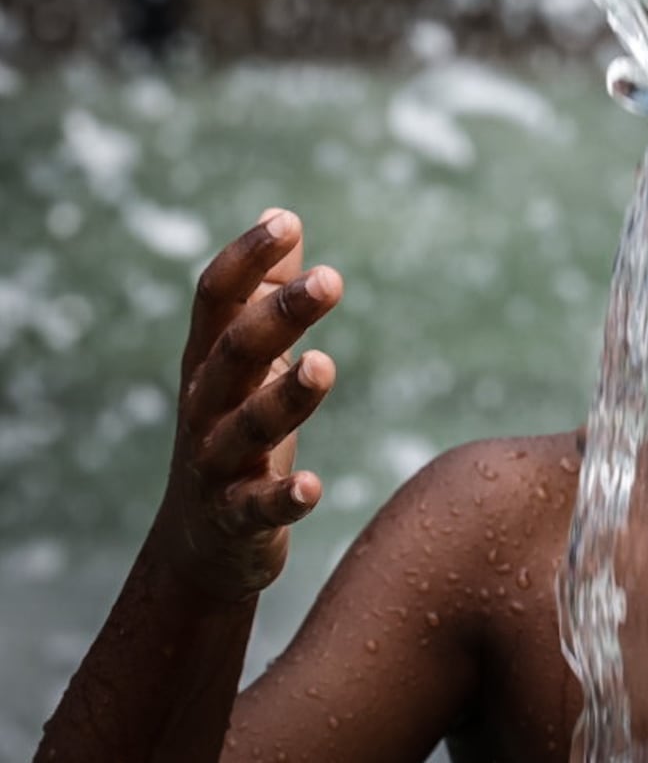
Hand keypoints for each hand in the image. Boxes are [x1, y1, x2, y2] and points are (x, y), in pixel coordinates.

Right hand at [148, 209, 342, 600]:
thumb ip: (263, 290)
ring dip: (285, 397)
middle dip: (277, 315)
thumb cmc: (234, 433)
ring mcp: (216, 465)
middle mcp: (205, 407)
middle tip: (330, 279)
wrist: (203, 547)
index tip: (286, 222)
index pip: (215, 300)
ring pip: (246, 426)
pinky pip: (258, 507)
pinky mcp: (237, 519)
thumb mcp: (246, 362)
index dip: (245, 259)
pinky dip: (283, 497)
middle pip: (235, 353)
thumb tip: (281, 216)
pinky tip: (313, 487)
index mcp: (208, 362)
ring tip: (322, 364)